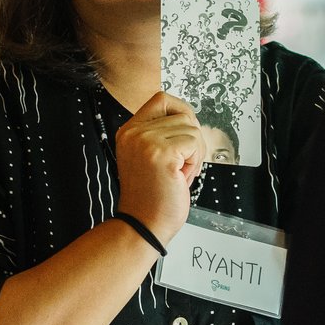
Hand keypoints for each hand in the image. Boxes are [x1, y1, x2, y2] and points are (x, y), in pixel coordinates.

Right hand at [113, 92, 202, 241]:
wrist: (144, 225)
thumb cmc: (151, 197)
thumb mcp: (149, 156)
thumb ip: (162, 134)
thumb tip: (189, 117)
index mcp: (129, 131)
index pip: (162, 99)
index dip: (182, 112)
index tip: (185, 135)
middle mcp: (134, 133)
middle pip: (182, 114)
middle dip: (191, 139)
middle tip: (182, 164)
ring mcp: (146, 141)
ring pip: (191, 128)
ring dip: (194, 153)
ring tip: (179, 173)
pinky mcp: (162, 153)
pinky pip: (195, 143)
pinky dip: (195, 162)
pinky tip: (181, 177)